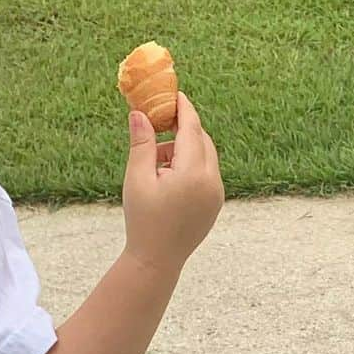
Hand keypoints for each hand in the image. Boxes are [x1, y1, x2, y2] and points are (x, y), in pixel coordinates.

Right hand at [122, 92, 223, 273]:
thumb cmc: (143, 219)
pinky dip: (191, 166)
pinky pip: (207, 173)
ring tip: (155, 163)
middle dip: (182, 128)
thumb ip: (142, 142)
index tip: (173, 94)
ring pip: (206, 157)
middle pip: (202, 140)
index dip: (183, 108)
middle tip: (159, 123)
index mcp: (193, 173)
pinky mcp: (215, 204)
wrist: (157, 260)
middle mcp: (212, 182)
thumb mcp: (137, 177)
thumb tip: (139, 112)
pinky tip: (167, 178)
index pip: (192, 128)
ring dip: (184, 149)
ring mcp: (217, 194)